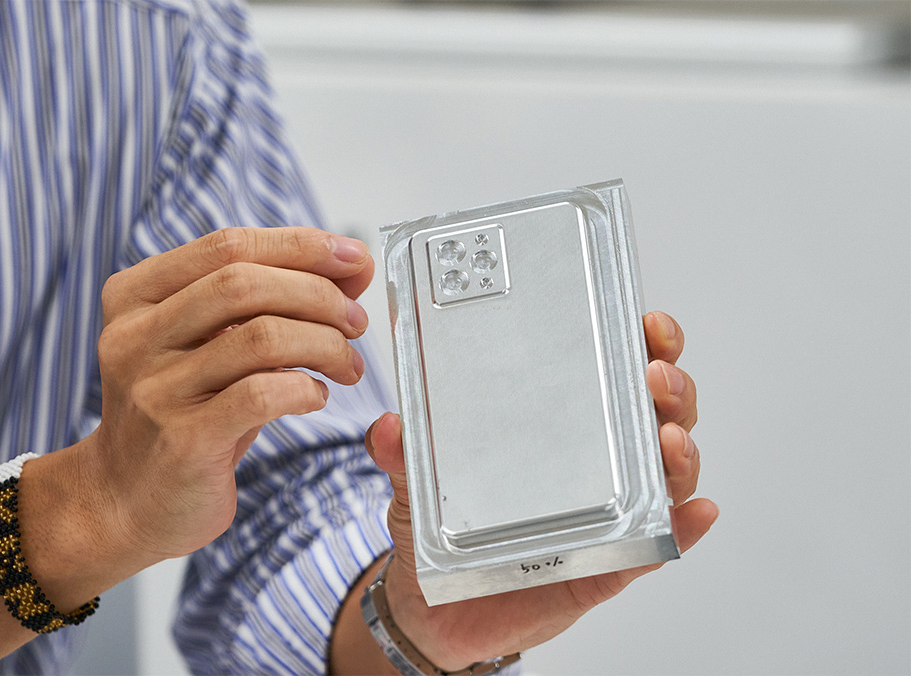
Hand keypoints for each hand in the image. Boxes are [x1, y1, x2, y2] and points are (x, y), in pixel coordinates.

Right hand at [88, 227, 373, 561]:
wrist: (125, 501)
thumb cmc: (184, 413)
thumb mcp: (218, 346)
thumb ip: (273, 301)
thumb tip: (353, 264)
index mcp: (137, 295)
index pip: (228, 245)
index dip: (300, 245)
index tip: (353, 258)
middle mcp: (135, 335)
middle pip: (244, 283)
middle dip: (318, 295)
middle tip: (356, 321)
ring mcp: (154, 388)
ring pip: (260, 337)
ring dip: (323, 343)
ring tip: (347, 364)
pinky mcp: (182, 440)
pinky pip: (261, 395)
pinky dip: (304, 388)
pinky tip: (316, 396)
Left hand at [364, 311, 717, 669]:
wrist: (438, 607)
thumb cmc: (439, 532)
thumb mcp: (414, 483)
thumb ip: (402, 455)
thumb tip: (386, 426)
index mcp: (560, 428)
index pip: (613, 374)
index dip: (642, 344)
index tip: (646, 323)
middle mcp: (596, 463)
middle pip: (657, 415)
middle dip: (670, 388)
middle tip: (655, 374)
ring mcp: (610, 513)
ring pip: (666, 474)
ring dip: (680, 450)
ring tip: (669, 438)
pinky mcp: (611, 563)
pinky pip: (659, 544)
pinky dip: (685, 527)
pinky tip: (695, 510)